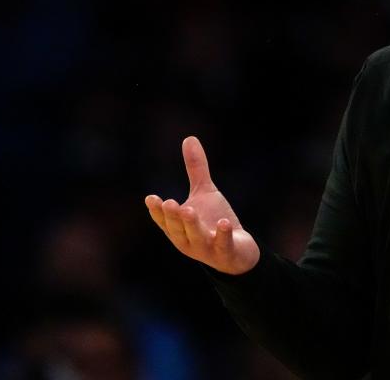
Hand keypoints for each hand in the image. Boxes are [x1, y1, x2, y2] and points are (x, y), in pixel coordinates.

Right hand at [145, 136, 260, 274]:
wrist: (238, 251)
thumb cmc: (214, 221)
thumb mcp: (204, 192)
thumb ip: (196, 169)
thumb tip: (189, 138)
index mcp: (178, 228)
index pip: (164, 220)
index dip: (157, 211)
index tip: (151, 198)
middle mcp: (188, 240)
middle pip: (178, 228)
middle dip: (173, 216)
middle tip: (169, 202)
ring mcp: (207, 248)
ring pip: (197, 237)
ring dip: (192, 224)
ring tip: (189, 210)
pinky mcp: (226, 252)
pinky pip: (224, 244)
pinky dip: (223, 235)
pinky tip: (224, 223)